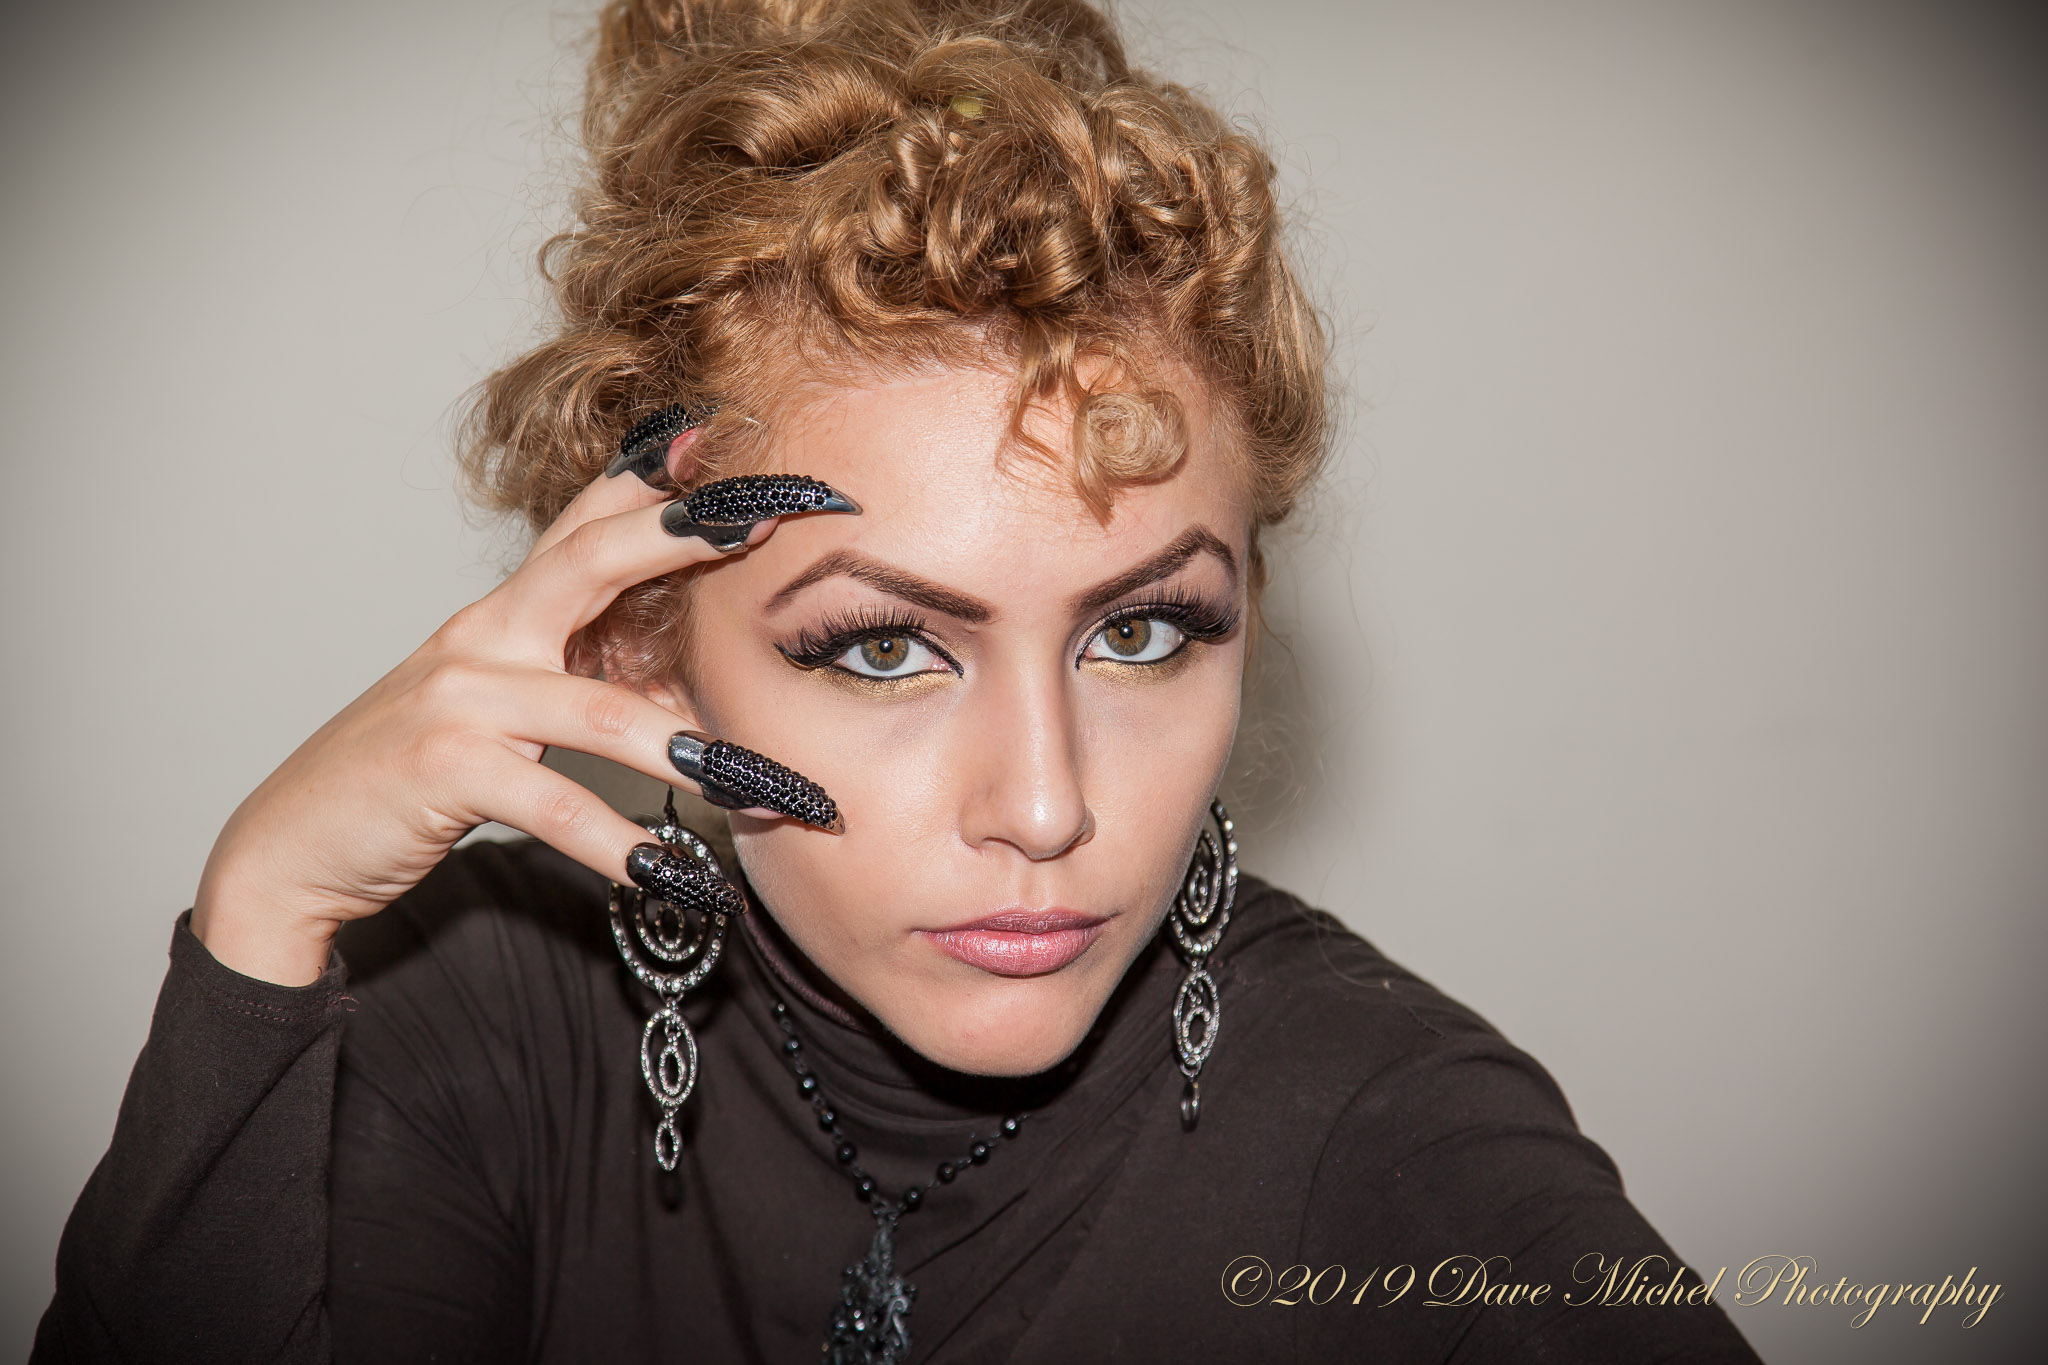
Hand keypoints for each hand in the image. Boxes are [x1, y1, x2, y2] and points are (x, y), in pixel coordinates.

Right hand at [189, 459, 855, 984]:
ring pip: (599, 711)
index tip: (719, 443)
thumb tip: (692, 693)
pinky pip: (556, 807)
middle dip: (683, 537)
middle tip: (767, 526)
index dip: (651, 482)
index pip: (582, 527)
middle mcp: (481, 639)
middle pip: (592, 562)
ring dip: (692, 753)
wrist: (293, 844)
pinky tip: (675, 875)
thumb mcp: (502, 713)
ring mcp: (458, 700)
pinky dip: (622, 846)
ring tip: (767, 784)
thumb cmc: (412, 775)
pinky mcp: (442, 771)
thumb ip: (584, 686)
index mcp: (501, 616)